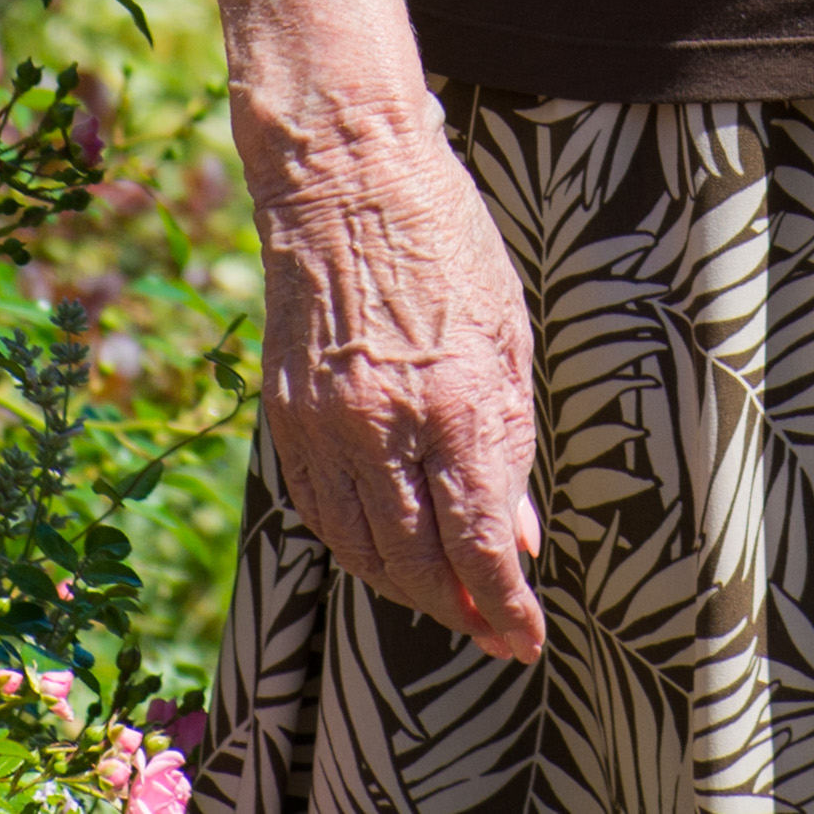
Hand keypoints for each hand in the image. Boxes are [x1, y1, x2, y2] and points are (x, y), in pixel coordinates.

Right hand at [251, 101, 545, 658]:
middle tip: (493, 630)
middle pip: (417, 566)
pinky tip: (384, 549)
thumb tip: (514, 537)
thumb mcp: (507, 335)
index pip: (478, 546)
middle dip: (460, 612)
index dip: (505, 608)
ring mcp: (324, 426)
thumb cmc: (444, 240)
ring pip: (361, 552)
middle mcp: (383, 427)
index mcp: (456, 404)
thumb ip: (511, 443)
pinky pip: (318, 512)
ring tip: (446, 599)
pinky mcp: (286, 417)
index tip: (526, 639)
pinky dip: (354, 546)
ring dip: (407, 590)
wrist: (345, 175)